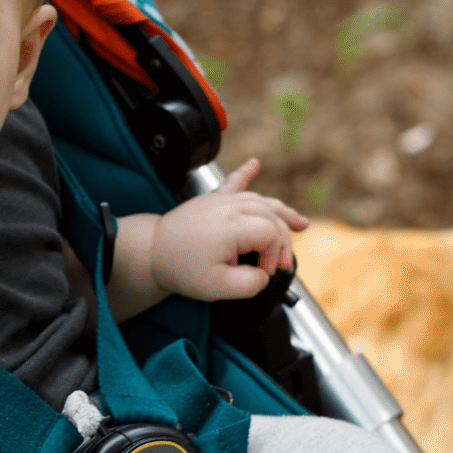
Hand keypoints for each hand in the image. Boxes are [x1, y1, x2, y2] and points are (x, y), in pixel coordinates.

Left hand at [148, 158, 307, 301]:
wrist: (152, 251)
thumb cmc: (181, 268)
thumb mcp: (218, 288)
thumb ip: (249, 284)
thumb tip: (265, 276)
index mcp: (232, 226)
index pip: (272, 234)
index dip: (276, 256)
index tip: (264, 273)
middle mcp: (229, 208)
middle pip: (271, 216)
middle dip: (282, 241)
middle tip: (281, 264)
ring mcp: (220, 201)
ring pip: (261, 201)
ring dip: (282, 212)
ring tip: (300, 223)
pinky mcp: (212, 200)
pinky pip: (232, 182)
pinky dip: (245, 173)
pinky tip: (254, 164)